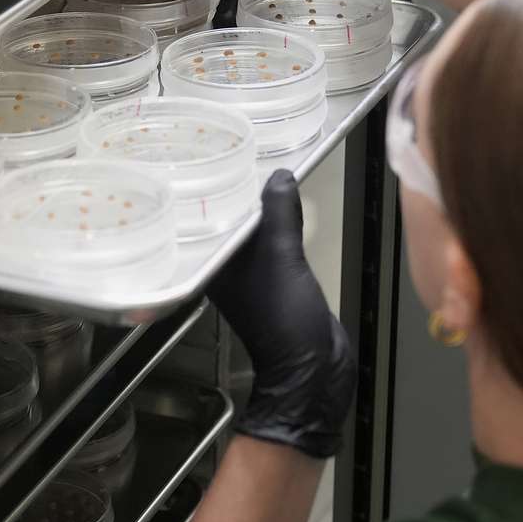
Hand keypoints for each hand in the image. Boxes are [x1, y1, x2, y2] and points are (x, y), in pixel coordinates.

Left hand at [207, 170, 356, 457]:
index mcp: (215, 265)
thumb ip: (280, 214)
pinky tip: (291, 205)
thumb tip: (279, 176)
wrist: (314, 369)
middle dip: (241, 191)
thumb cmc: (284, 323)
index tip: (220, 156)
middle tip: (247, 153)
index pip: (208, 216)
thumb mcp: (282, 257)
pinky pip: (278, 242)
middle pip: (233, 220)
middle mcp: (228, 268)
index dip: (215, 187)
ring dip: (264, 207)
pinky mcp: (278, 279)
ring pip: (256, 230)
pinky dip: (284, 224)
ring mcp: (253, 275)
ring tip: (269, 170)